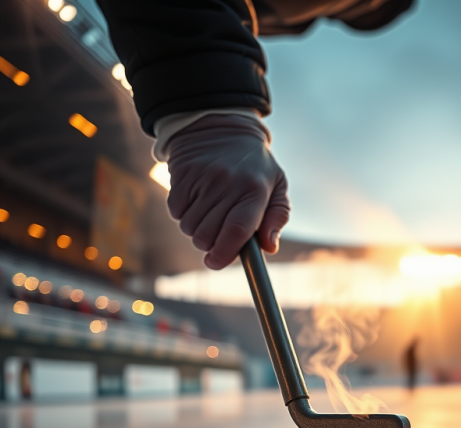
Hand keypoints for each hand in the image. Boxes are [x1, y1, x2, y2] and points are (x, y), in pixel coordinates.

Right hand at [165, 114, 289, 268]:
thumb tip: (269, 247)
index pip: (237, 230)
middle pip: (209, 235)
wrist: (221, 125)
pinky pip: (176, 212)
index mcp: (255, 190)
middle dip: (210, 245)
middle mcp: (228, 184)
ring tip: (209, 215)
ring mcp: (203, 178)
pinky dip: (184, 215)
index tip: (217, 262)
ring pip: (191, 227)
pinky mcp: (182, 174)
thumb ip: (277, 217)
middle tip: (217, 237)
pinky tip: (196, 201)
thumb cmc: (254, 166)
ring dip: (197, 230)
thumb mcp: (276, 186)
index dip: (225, 253)